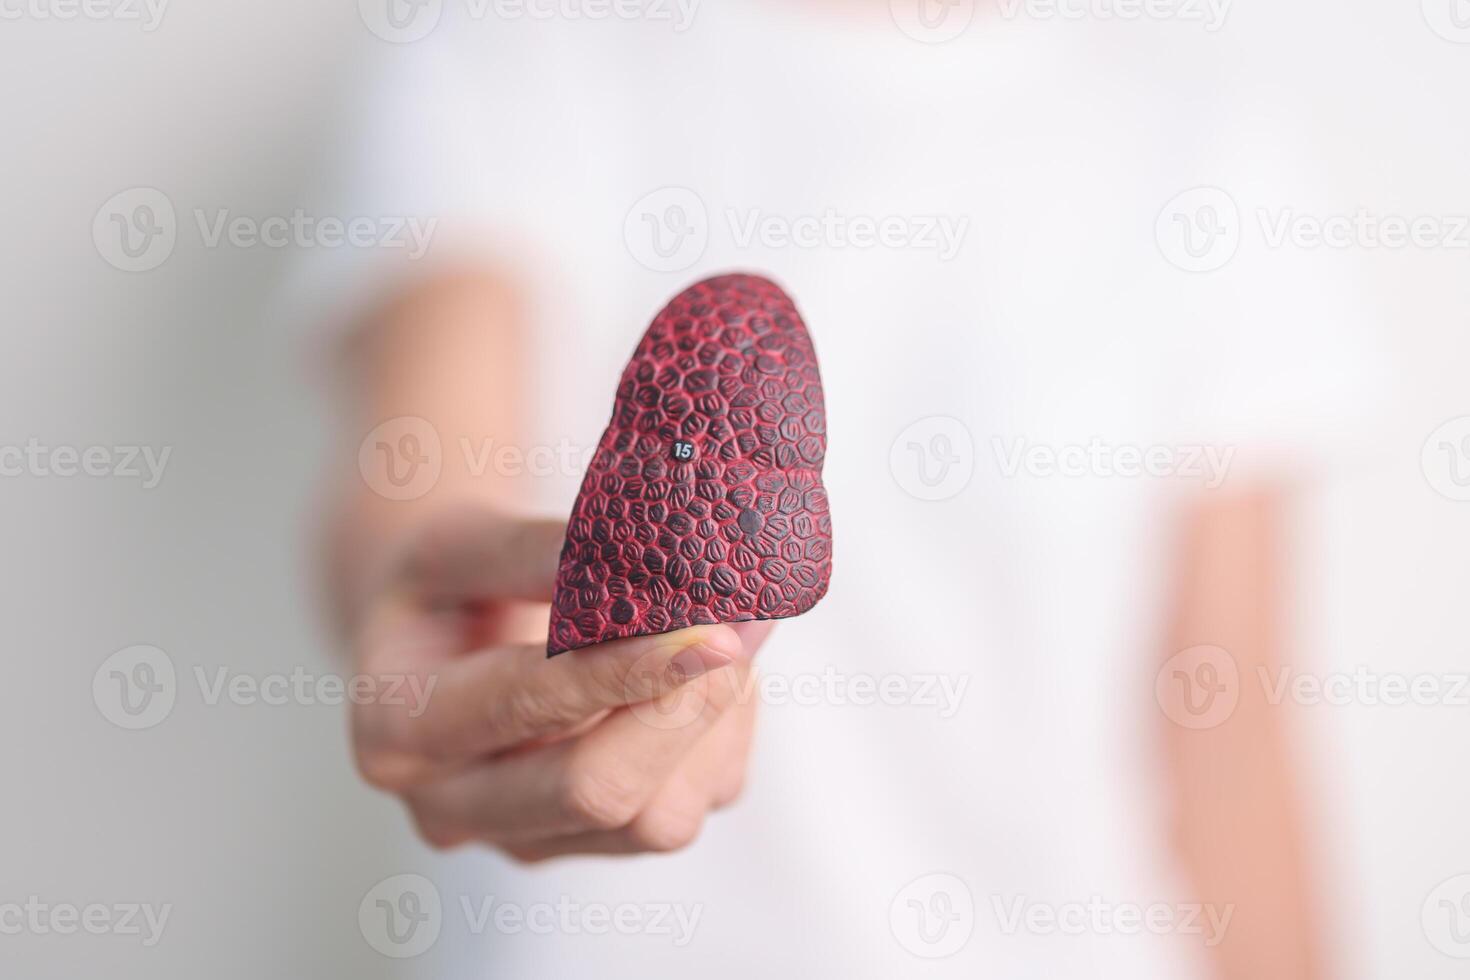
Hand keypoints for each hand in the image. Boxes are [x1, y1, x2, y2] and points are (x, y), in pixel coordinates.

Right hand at [347, 503, 768, 859]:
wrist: (439, 637)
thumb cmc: (444, 586)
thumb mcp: (458, 543)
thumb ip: (536, 551)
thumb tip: (644, 566)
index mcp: (398, 731)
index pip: (525, 706)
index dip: (623, 670)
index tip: (701, 630)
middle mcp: (455, 809)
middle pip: (597, 794)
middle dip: (681, 710)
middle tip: (738, 629)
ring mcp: (531, 840)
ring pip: (660, 820)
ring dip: (713, 725)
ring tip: (726, 635)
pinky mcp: (601, 843)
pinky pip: (695, 804)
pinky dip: (723, 735)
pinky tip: (708, 673)